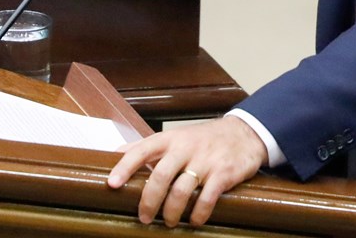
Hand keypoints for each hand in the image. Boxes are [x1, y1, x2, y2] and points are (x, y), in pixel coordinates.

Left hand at [106, 116, 267, 226]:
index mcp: (170, 139)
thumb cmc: (203, 139)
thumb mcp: (175, 136)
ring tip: (169, 222)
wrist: (244, 133)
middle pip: (160, 175)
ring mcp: (205, 160)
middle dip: (149, 201)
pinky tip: (194, 220)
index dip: (125, 166)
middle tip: (144, 217)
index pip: (142, 149)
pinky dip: (198, 214)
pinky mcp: (223, 173)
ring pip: (181, 190)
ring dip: (171, 212)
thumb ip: (147, 145)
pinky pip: (207, 198)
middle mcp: (185, 148)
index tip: (111, 184)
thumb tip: (114, 153)